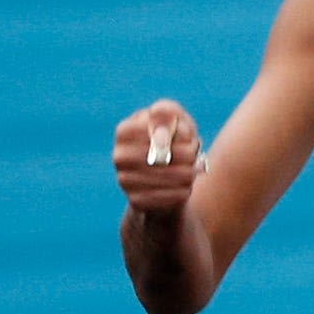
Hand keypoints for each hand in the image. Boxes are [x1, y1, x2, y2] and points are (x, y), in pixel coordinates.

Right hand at [113, 99, 204, 215]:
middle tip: (194, 155)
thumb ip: (168, 112)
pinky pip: (170, 197)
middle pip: (166, 155)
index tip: (187, 138)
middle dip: (189, 155)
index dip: (180, 136)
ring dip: (190, 173)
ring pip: (172, 177)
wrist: (170, 178)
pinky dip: (184, 190)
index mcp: (124, 131)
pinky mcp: (136, 201)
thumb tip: (160, 119)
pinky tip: (185, 186)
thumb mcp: (175, 119)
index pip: (157, 131)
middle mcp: (119, 156)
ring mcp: (124, 180)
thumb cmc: (174, 140)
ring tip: (192, 170)